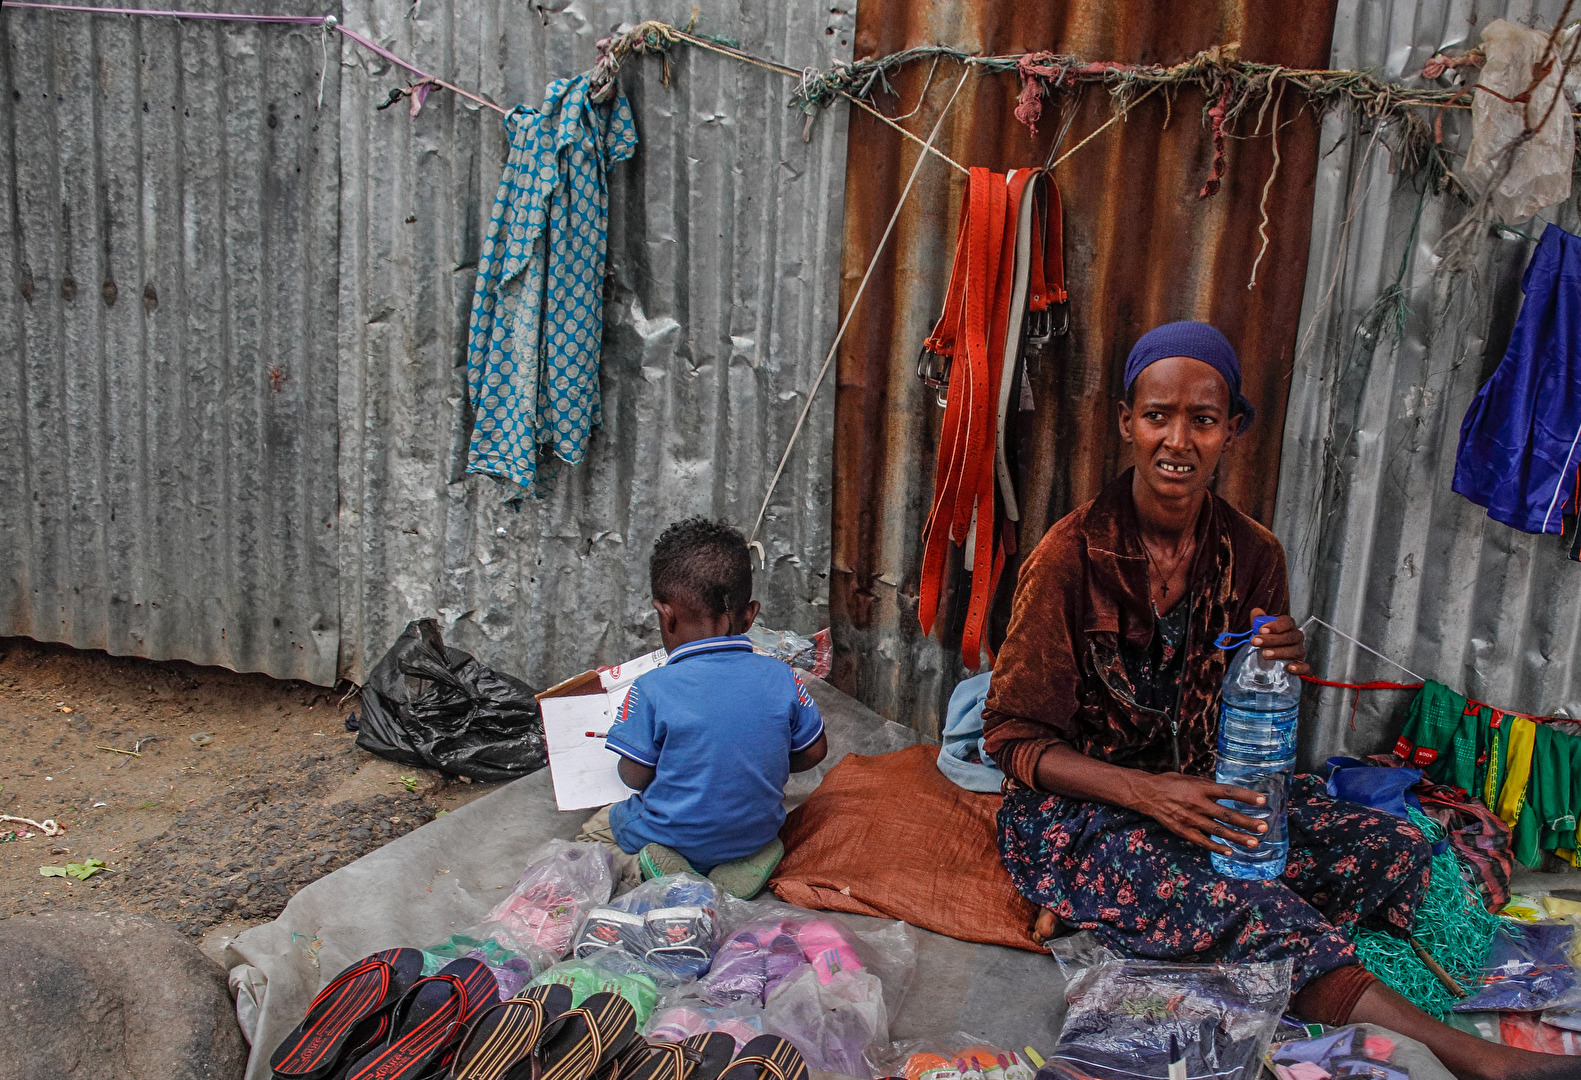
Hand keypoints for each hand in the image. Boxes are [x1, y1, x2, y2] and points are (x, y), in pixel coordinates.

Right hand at [1137, 771, 1267, 855]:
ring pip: (1218, 830)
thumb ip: (1209, 787)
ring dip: (1237, 837)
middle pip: (1226, 814)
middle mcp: (1197, 803)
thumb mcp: (1191, 779)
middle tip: (1263, 827)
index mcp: (1200, 787)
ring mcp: (1190, 818)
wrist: (1147, 794)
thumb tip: (1229, 792)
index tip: (1263, 800)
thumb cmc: (1171, 783)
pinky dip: (1216, 847)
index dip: (1246, 796)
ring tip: (1253, 843)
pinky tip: (1229, 851)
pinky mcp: (1183, 830)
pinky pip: (1202, 840)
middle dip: (1246, 822)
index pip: (1228, 791)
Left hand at [1248, 608, 1309, 675]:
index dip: (1275, 625)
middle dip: (1272, 639)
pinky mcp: (1302, 665)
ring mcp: (1300, 651)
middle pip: (1289, 636)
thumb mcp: (1261, 629)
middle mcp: (1296, 637)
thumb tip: (1257, 612)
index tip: (1261, 630)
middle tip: (1256, 642)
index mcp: (1288, 626)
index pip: (1287, 622)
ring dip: (1280, 652)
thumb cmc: (1267, 639)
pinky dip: (1299, 667)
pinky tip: (1289, 668)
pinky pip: (1305, 667)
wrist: (1272, 657)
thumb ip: (1258, 620)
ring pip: (1295, 650)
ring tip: (1265, 654)